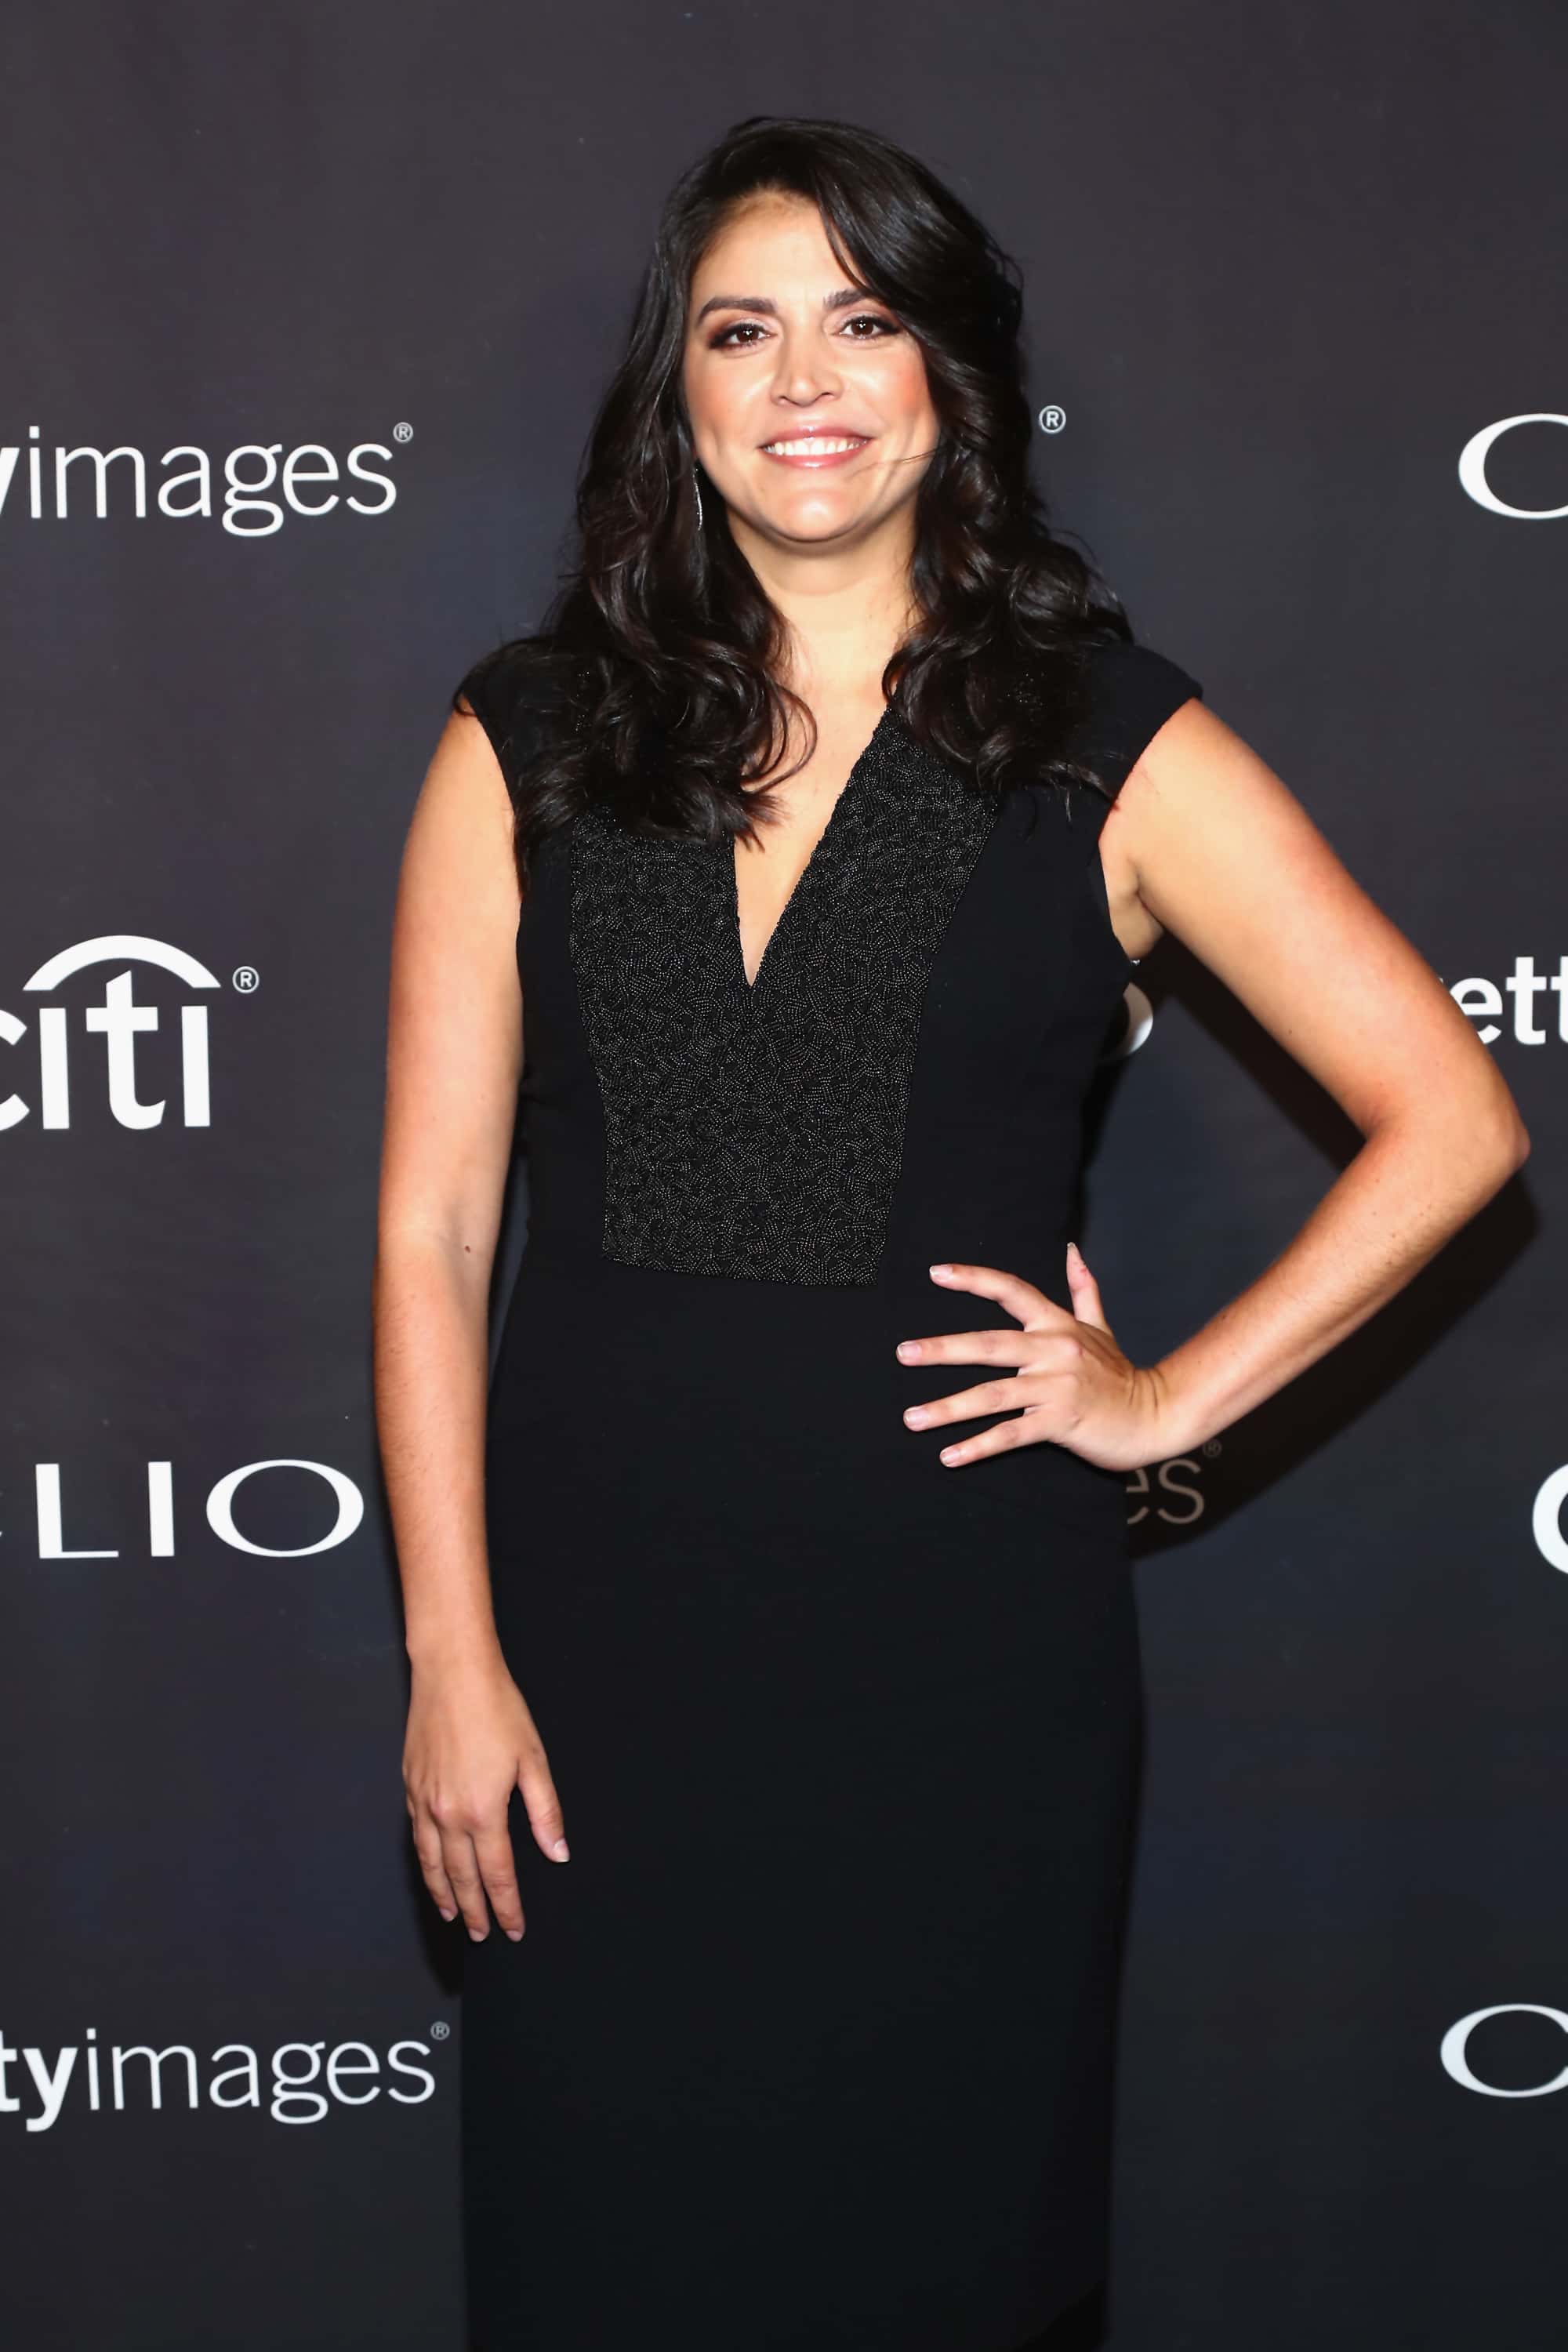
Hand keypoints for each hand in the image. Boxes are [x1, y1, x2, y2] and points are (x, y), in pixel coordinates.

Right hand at [403, 1648, 569, 1942]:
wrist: (452, 1671)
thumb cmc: (497, 1708)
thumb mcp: (534, 1759)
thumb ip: (545, 1811)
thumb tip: (557, 1852)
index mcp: (484, 1811)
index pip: (497, 1876)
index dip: (507, 1907)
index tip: (514, 1928)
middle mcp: (448, 1815)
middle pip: (462, 1878)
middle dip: (474, 1911)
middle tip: (481, 1935)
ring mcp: (424, 1802)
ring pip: (431, 1863)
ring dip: (443, 1894)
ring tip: (452, 1915)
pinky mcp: (410, 1786)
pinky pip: (416, 1837)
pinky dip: (424, 1862)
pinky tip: (431, 1868)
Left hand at [896, 1244, 1165, 1472]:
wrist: (1155, 1415)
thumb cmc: (1119, 1374)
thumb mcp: (1101, 1327)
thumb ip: (1083, 1289)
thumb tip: (1071, 1251)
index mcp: (1057, 1325)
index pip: (1011, 1291)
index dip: (973, 1279)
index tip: (935, 1273)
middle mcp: (1054, 1350)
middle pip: (989, 1345)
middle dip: (942, 1350)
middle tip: (903, 1354)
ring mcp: (1057, 1387)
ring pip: (992, 1395)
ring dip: (948, 1408)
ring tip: (912, 1418)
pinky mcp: (1061, 1422)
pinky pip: (1012, 1434)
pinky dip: (979, 1446)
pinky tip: (949, 1455)